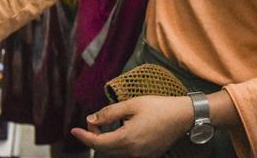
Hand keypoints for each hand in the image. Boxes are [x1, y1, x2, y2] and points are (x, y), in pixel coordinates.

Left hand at [71, 95, 193, 156]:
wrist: (183, 116)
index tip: (73, 130)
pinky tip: (119, 132)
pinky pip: (126, 153)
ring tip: (103, 126)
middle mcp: (132, 152)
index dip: (84, 136)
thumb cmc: (159, 107)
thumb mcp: (132, 104)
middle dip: (93, 138)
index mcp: (126, 139)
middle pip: (104, 150)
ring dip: (105, 142)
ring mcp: (140, 156)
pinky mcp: (148, 155)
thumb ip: (109, 113)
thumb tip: (91, 119)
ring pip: (114, 153)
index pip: (97, 142)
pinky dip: (117, 145)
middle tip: (91, 122)